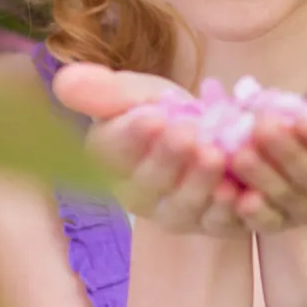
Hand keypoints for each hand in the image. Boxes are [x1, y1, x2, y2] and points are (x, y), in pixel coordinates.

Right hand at [53, 63, 284, 235]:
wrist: (206, 130)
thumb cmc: (160, 109)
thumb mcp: (132, 91)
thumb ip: (101, 89)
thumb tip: (63, 82)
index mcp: (108, 160)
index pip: (115, 151)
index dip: (133, 136)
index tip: (152, 117)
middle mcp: (136, 196)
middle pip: (149, 184)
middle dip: (169, 159)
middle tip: (188, 134)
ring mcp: (174, 214)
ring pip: (183, 208)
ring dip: (199, 184)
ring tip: (216, 155)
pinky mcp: (211, 224)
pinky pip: (219, 224)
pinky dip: (231, 211)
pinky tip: (243, 190)